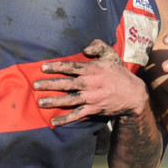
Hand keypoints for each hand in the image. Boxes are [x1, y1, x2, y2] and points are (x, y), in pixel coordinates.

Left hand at [34, 39, 148, 126]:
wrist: (133, 94)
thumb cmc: (119, 72)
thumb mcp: (110, 53)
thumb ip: (97, 45)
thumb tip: (84, 48)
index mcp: (91, 69)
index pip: (70, 67)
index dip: (56, 67)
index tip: (43, 67)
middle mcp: (89, 83)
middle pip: (65, 83)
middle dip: (49, 84)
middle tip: (35, 85)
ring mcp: (90, 98)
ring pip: (69, 99)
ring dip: (54, 101)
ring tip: (40, 102)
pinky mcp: (93, 109)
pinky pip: (77, 114)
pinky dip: (65, 119)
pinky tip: (54, 121)